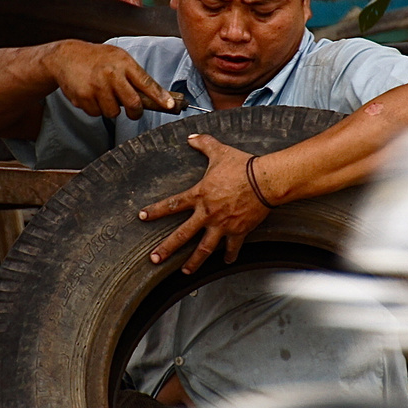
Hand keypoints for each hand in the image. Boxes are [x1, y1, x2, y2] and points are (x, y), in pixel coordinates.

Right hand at [45, 41, 175, 119]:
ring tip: (104, 94)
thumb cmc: (97, 58)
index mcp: (123, 63)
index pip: (146, 83)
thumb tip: (156, 96)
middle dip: (136, 112)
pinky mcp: (84, 97)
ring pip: (114, 112)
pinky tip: (91, 94)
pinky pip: (97, 113)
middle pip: (133, 104)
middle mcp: (111, 74)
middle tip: (134, 111)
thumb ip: (134, 75)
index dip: (160, 97)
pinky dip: (96, 108)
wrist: (66, 56)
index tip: (170, 106)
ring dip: (111, 108)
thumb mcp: (118, 58)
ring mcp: (97, 86)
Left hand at [140, 134, 273, 273]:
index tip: (142, 217)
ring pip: (204, 248)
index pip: (172, 204)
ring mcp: (222, 225)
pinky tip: (225, 262)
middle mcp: (208, 213)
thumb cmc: (243, 166)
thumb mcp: (220, 151)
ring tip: (185, 271)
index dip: (156, 211)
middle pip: (182, 235)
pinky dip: (229, 256)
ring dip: (193, 262)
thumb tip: (191, 136)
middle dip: (166, 248)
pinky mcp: (238, 231)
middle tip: (154, 259)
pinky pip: (232, 248)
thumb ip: (203, 144)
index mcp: (200, 195)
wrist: (265, 181)